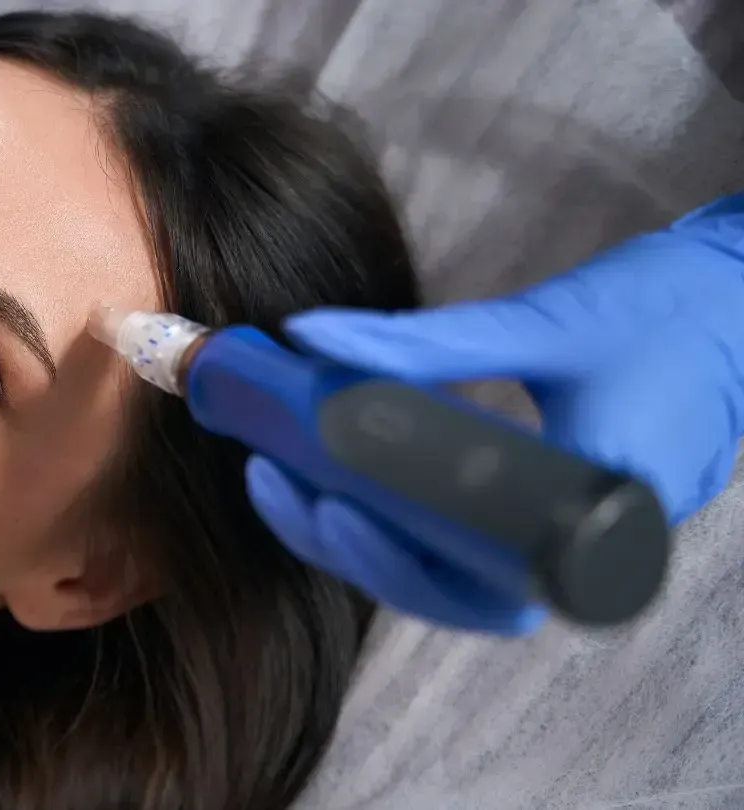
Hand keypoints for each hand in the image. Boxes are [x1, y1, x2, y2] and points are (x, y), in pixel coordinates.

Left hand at [247, 193, 743, 633]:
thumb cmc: (666, 311)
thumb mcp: (539, 325)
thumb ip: (424, 342)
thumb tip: (308, 336)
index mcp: (594, 523)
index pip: (467, 586)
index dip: (381, 559)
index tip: (317, 501)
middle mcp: (587, 553)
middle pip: (445, 588)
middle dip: (353, 545)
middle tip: (275, 483)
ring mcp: (576, 539)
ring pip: (455, 569)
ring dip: (374, 532)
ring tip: (292, 478)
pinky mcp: (562, 514)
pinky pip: (473, 538)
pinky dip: (410, 514)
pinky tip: (349, 475)